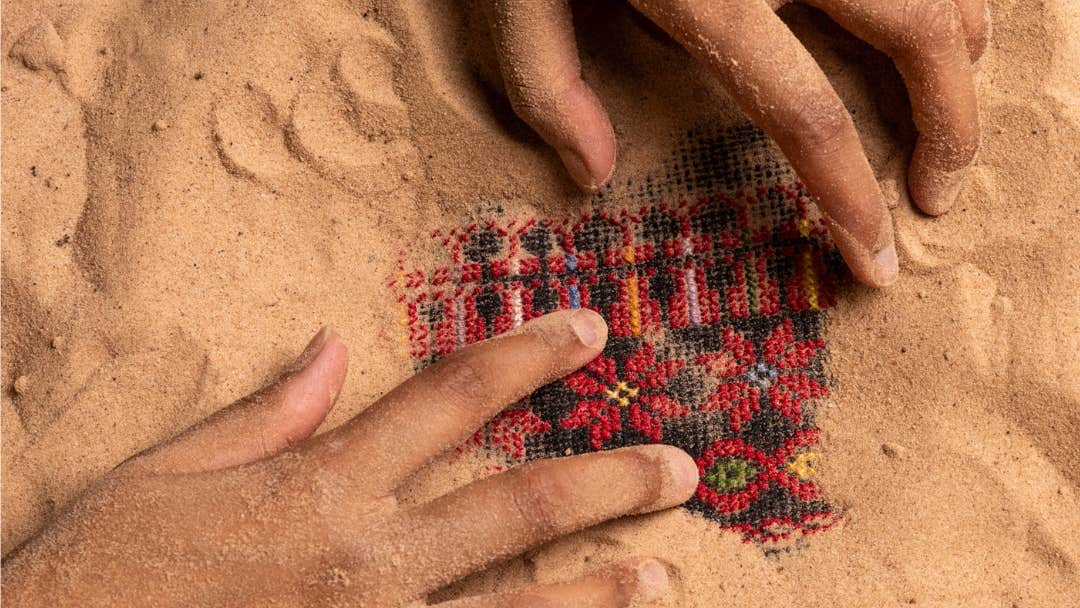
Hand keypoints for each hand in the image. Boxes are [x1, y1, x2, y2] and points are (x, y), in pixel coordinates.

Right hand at [1, 311, 696, 606]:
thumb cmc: (98, 579)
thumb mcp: (164, 476)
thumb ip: (261, 412)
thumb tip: (335, 348)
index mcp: (321, 484)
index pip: (450, 397)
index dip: (527, 357)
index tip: (588, 335)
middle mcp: (367, 560)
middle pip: (515, 505)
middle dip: (606, 479)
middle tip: (678, 468)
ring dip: (597, 590)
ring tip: (661, 572)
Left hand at [482, 0, 988, 286]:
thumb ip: (549, 85)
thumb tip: (593, 173)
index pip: (808, 116)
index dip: (851, 201)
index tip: (875, 261)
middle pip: (917, 37)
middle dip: (950, 125)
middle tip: (938, 191)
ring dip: (960, 51)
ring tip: (946, 110)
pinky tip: (934, 19)